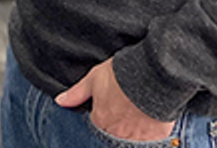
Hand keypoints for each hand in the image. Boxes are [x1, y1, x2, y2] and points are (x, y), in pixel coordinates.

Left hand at [56, 59, 173, 141]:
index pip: (98, 125)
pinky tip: (150, 121)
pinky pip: (151, 142)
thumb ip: (77, 93)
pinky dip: (150, 135)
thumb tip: (60, 101)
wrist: (152, 75)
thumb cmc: (121, 75)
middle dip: (117, 126)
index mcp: (101, 120)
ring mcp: (137, 137)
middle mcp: (117, 132)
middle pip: (113, 134)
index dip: (104, 115)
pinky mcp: (156, 137)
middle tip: (125, 109)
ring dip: (132, 131)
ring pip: (131, 140)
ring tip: (137, 114)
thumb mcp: (94, 79)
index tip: (111, 107)